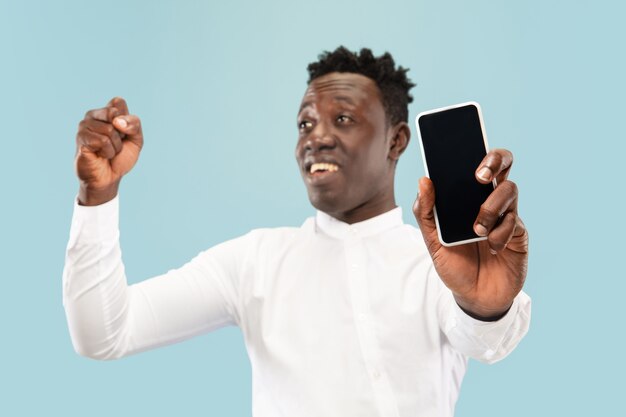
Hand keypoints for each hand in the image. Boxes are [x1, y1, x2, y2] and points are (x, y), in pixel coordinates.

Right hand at [75, 97, 142, 205]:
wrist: (109, 178)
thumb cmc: (121, 158)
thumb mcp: (136, 140)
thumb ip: (134, 124)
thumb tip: (117, 121)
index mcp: (106, 111)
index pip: (118, 102)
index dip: (127, 120)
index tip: (123, 134)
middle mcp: (93, 115)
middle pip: (114, 114)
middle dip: (121, 135)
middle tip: (115, 144)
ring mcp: (84, 125)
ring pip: (109, 129)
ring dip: (115, 146)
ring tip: (107, 151)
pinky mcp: (80, 138)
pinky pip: (102, 140)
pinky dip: (108, 151)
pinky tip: (100, 155)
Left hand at [413, 149, 527, 319]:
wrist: (474, 297)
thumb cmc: (454, 264)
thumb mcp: (432, 240)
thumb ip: (425, 212)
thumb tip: (424, 180)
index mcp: (468, 196)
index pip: (476, 162)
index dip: (476, 149)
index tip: (465, 147)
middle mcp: (490, 199)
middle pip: (503, 164)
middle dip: (495, 160)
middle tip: (479, 175)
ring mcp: (507, 215)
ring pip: (509, 189)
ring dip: (490, 207)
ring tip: (476, 228)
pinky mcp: (519, 233)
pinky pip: (513, 222)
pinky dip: (499, 234)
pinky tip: (491, 247)